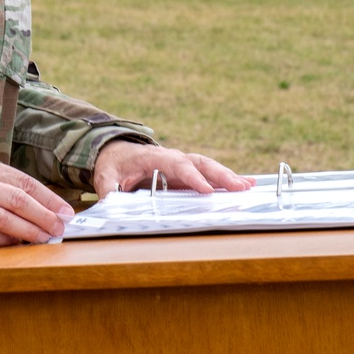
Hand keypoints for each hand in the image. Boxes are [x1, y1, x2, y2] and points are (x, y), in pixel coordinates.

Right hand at [0, 155, 75, 245]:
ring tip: (45, 239)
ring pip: (3, 219)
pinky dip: (3, 242)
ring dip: (28, 231)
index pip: (22, 181)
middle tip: (61, 227)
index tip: (65, 210)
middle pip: (17, 200)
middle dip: (44, 215)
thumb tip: (31, 201)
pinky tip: (17, 246)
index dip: (47, 197)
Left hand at [92, 140, 255, 197]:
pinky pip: (208, 173)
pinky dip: (227, 178)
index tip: (206, 190)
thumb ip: (108, 187)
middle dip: (219, 174)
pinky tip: (247, 184)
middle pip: (199, 163)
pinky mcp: (187, 172)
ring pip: (207, 166)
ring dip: (227, 176)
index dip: (192, 177)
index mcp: (154, 157)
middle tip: (239, 187)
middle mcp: (172, 157)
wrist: (116, 151)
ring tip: (248, 186)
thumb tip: (110, 202)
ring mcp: (181, 164)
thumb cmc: (113, 163)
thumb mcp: (105, 175)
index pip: (176, 165)